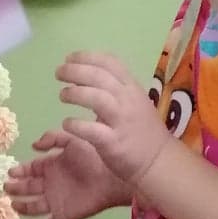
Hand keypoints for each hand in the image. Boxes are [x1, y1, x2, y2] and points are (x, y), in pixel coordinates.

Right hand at [7, 129, 128, 218]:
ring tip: (13, 204)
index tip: (10, 172)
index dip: (20, 171)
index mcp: (52, 166)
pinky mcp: (64, 216)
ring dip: (22, 207)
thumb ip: (53, 138)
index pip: (31, 170)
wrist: (111, 177)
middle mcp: (52, 184)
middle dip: (16, 188)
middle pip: (29, 188)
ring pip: (34, 207)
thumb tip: (33, 146)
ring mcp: (57, 201)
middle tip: (5, 187)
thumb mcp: (72, 140)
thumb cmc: (93, 156)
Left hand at [57, 50, 170, 186]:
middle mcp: (127, 100)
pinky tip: (66, 123)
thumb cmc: (141, 130)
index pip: (110, 62)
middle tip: (58, 72)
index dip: (87, 57)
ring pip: (96, 98)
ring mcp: (121, 121)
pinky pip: (91, 130)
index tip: (69, 57)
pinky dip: (76, 124)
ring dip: (75, 93)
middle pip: (99, 76)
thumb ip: (113, 89)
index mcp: (132, 88)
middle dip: (75, 71)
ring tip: (62, 95)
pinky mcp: (113, 142)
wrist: (158, 161)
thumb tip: (82, 76)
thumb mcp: (134, 102)